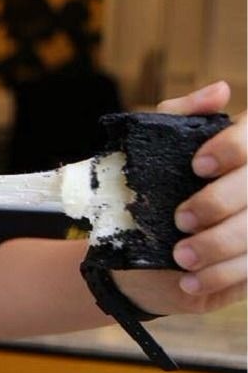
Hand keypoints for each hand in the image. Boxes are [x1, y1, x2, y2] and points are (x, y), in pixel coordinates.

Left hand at [124, 81, 245, 314]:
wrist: (135, 259)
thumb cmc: (148, 195)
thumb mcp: (151, 151)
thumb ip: (179, 117)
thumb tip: (220, 90)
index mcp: (242, 155)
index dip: (234, 149)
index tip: (198, 165)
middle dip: (220, 203)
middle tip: (180, 219)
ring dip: (219, 246)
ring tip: (180, 257)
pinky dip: (221, 277)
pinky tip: (190, 282)